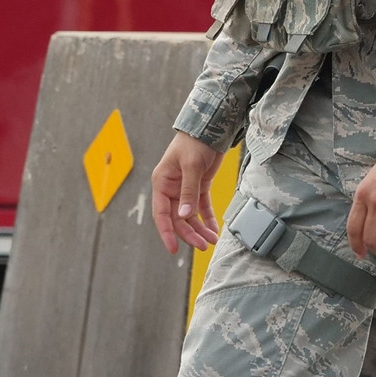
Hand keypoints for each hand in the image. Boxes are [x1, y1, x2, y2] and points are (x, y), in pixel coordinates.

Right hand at [151, 131, 224, 255]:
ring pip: (190, 215)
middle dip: (190, 233)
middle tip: (203, 245)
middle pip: (178, 218)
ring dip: (200, 229)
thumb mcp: (191, 166)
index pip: (161, 214)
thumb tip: (184, 216)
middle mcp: (171, 189)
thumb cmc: (194, 142)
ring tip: (211, 240)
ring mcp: (185, 188)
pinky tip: (214, 229)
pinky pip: (202, 207)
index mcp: (162, 183)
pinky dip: (208, 219)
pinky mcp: (200, 186)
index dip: (167, 233)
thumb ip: (188, 191)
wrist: (210, 127)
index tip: (173, 249)